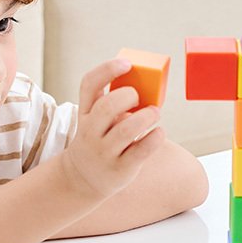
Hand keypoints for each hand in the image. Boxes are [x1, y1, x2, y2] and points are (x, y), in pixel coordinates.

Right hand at [61, 58, 164, 201]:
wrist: (82, 179)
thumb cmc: (97, 139)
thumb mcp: (95, 120)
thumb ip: (113, 104)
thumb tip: (148, 87)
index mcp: (85, 112)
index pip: (89, 84)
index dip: (107, 70)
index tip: (127, 64)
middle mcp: (90, 131)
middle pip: (107, 106)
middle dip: (129, 96)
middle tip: (140, 98)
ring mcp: (104, 151)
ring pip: (126, 129)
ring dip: (146, 117)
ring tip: (155, 113)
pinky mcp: (120, 168)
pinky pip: (141, 151)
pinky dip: (154, 138)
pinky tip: (159, 132)